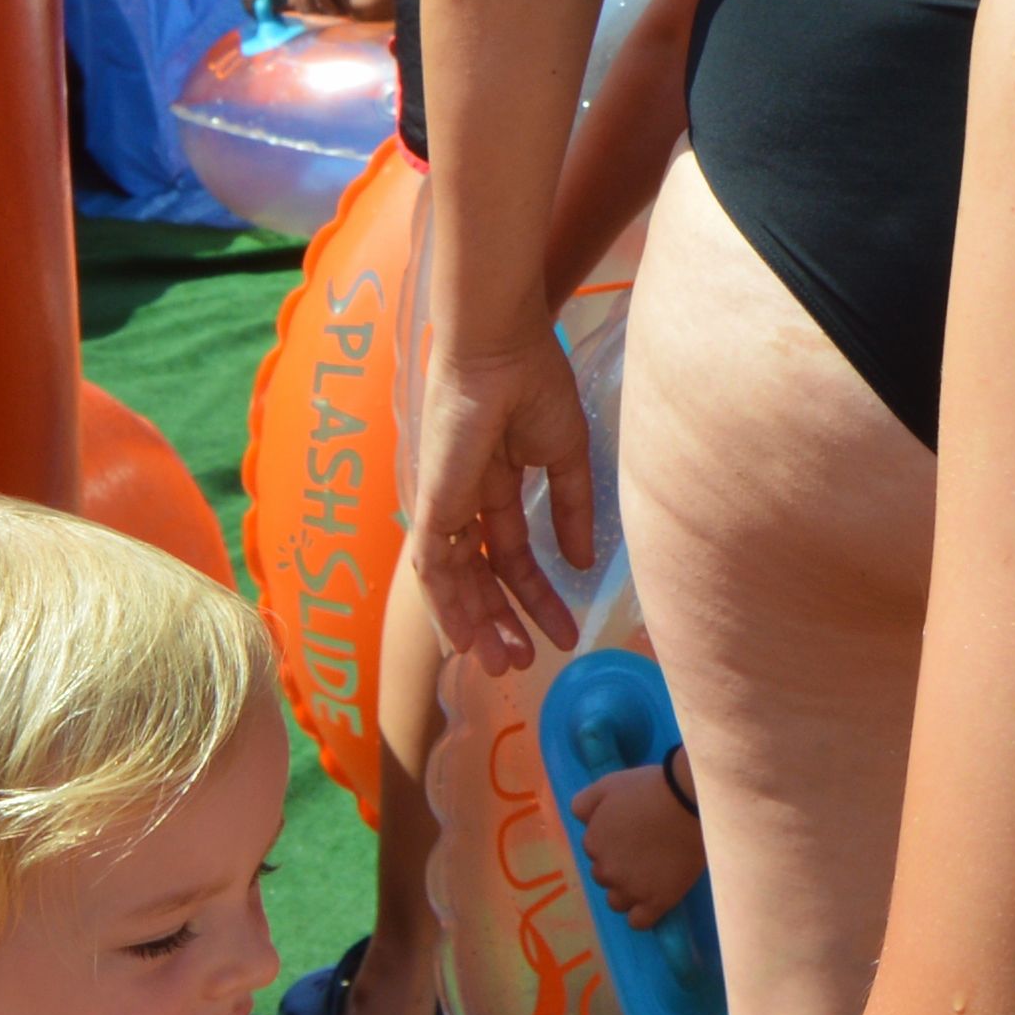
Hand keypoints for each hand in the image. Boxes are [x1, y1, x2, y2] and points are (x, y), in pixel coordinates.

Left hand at [409, 318, 599, 673]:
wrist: (501, 350)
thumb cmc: (534, 385)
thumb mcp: (565, 456)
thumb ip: (572, 511)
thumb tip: (583, 564)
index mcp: (494, 486)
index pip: (512, 556)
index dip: (537, 596)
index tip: (565, 632)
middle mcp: (464, 502)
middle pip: (481, 578)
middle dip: (504, 622)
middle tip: (527, 662)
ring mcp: (445, 505)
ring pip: (456, 583)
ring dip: (479, 627)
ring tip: (507, 663)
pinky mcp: (432, 506)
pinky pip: (434, 569)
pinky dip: (447, 608)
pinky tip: (466, 640)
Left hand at [570, 753, 701, 921]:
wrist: (689, 800)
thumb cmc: (650, 788)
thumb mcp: (608, 784)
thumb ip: (584, 803)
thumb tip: (580, 821)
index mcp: (593, 842)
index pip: (594, 851)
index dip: (612, 842)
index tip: (631, 833)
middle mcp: (606, 870)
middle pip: (604, 876)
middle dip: (619, 866)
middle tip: (644, 851)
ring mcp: (631, 889)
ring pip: (617, 901)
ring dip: (628, 891)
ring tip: (650, 875)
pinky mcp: (657, 901)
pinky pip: (639, 922)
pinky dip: (642, 914)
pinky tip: (654, 900)